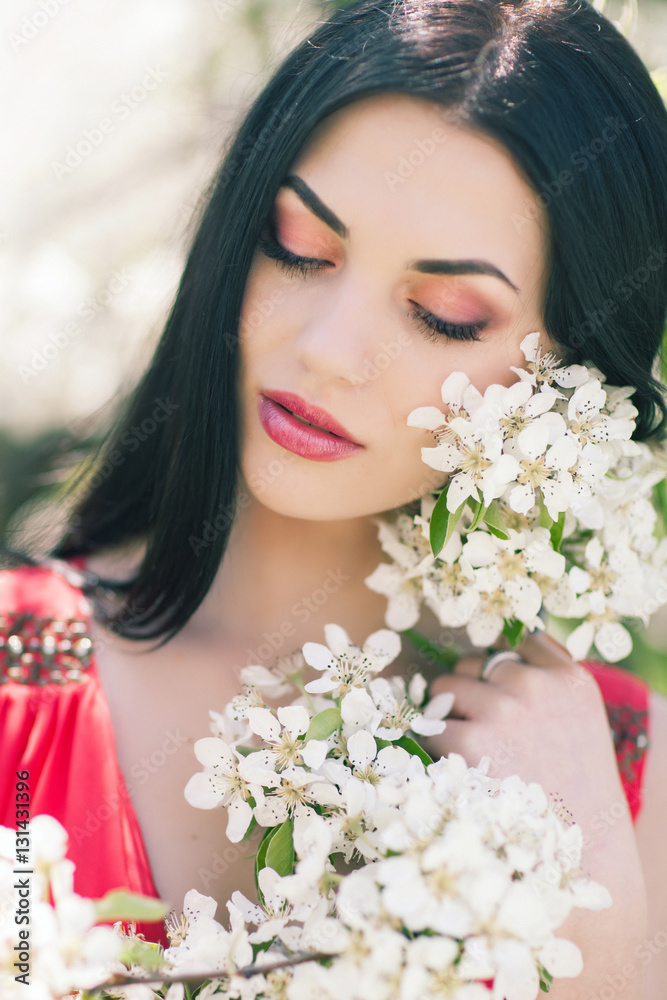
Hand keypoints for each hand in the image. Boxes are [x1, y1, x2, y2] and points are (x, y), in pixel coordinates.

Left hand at [422, 630, 624, 830]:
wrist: (581, 849)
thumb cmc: (574, 784)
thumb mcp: (580, 718)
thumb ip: (546, 678)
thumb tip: (493, 652)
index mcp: (569, 678)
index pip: (519, 643)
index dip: (502, 669)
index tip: (502, 694)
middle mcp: (536, 685)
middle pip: (473, 663)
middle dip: (470, 692)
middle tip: (487, 733)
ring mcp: (503, 709)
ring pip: (445, 687)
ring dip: (446, 714)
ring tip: (470, 750)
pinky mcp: (470, 738)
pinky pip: (430, 725)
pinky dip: (433, 744)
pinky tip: (456, 766)